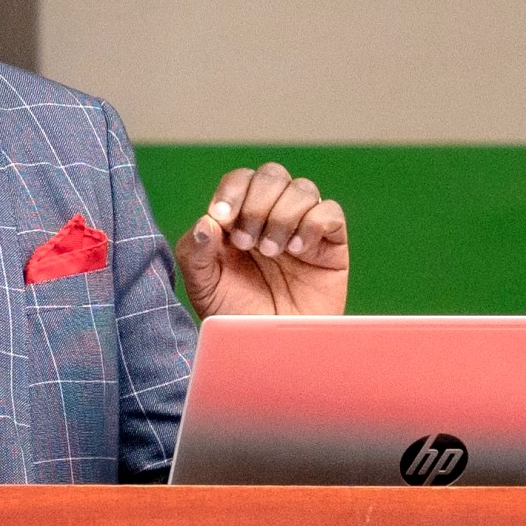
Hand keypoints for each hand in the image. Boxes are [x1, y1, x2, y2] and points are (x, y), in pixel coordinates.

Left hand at [174, 162, 347, 316]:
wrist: (269, 351)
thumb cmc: (234, 318)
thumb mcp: (202, 286)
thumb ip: (195, 252)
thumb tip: (206, 221)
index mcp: (239, 219)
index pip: (240, 179)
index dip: (232, 191)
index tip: (223, 219)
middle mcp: (272, 217)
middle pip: (272, 174)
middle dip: (257, 203)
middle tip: (247, 242)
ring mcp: (303, 229)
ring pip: (302, 188)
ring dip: (282, 215)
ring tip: (272, 252)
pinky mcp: (330, 245)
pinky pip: (330, 212)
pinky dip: (313, 224)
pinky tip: (298, 251)